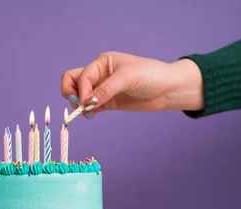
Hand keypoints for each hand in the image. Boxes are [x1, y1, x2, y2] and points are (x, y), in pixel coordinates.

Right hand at [61, 51, 203, 117]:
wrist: (168, 89)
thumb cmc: (151, 75)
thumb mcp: (127, 78)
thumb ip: (106, 90)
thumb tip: (86, 103)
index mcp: (102, 62)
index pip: (81, 76)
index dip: (81, 90)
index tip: (87, 104)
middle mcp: (100, 74)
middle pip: (73, 81)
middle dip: (72, 94)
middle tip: (80, 106)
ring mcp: (103, 88)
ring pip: (80, 94)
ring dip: (79, 104)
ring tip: (88, 113)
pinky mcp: (108, 102)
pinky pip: (90, 106)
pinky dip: (87, 111)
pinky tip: (92, 115)